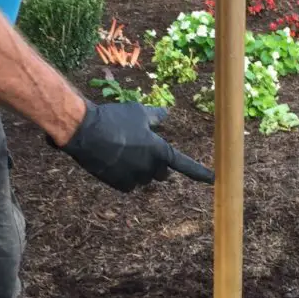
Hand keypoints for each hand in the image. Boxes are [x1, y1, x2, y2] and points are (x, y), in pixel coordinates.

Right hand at [59, 102, 213, 192]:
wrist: (85, 131)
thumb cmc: (114, 118)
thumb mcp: (138, 112)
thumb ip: (155, 116)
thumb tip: (167, 113)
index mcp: (159, 150)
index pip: (185, 164)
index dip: (200, 172)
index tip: (213, 179)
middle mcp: (150, 167)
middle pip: (161, 173)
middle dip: (156, 165)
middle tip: (141, 149)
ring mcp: (135, 178)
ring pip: (144, 179)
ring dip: (139, 170)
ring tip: (122, 152)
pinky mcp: (119, 185)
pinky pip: (129, 185)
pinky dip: (125, 177)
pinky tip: (114, 163)